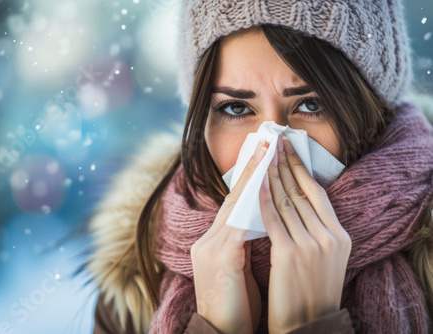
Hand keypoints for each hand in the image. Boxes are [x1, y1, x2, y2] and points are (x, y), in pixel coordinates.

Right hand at [191, 139, 267, 333]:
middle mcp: (209, 240)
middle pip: (233, 197)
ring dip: (254, 178)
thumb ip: (244, 243)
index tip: (264, 155)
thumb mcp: (239, 269)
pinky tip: (266, 188)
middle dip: (251, 168)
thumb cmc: (236, 305)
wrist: (222, 332)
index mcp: (215, 242)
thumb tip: (261, 223)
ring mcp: (211, 247)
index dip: (250, 178)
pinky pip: (239, 224)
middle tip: (266, 141)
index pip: (235, 204)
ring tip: (267, 154)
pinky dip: (253, 205)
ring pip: (235, 205)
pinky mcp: (220, 259)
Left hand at [259, 134, 351, 333]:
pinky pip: (272, 219)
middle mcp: (329, 237)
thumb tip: (297, 204)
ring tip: (262, 155)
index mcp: (339, 236)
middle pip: (301, 192)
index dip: (301, 168)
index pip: (317, 193)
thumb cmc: (312, 292)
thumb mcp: (325, 259)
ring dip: (272, 176)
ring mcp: (310, 245)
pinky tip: (255, 184)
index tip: (289, 148)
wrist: (308, 324)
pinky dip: (262, 199)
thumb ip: (316, 232)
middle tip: (274, 142)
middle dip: (284, 164)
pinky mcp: (289, 255)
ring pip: (286, 201)